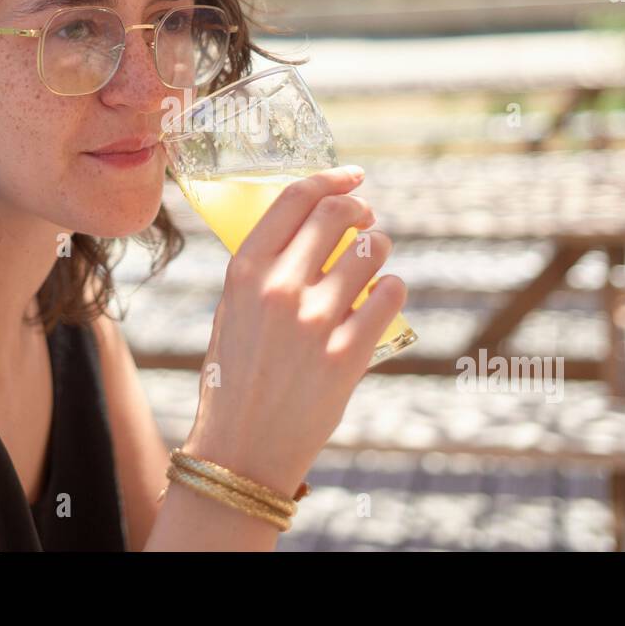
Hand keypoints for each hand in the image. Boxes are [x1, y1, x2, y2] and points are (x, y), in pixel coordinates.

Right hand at [183, 165, 406, 496]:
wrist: (242, 450)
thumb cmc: (235, 377)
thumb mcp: (232, 310)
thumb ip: (265, 268)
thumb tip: (313, 227)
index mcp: (245, 271)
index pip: (295, 198)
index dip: (330, 178)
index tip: (351, 175)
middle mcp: (280, 289)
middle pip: (338, 215)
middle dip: (360, 209)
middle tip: (367, 218)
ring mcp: (316, 321)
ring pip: (372, 251)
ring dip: (380, 247)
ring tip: (373, 262)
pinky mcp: (348, 354)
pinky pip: (390, 295)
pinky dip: (392, 289)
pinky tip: (382, 297)